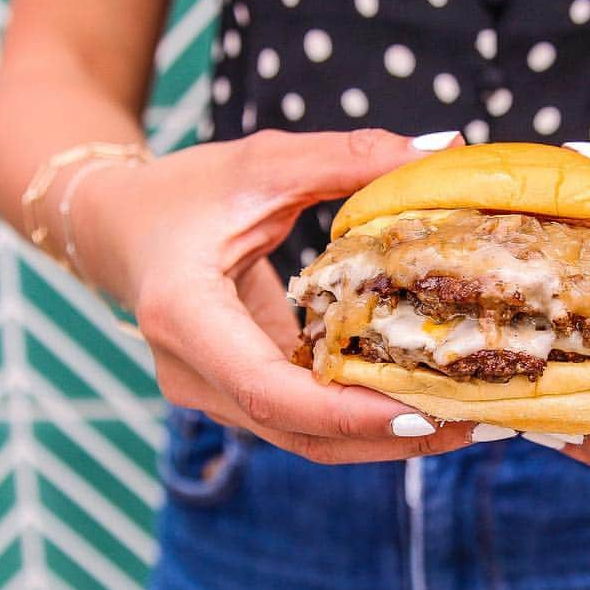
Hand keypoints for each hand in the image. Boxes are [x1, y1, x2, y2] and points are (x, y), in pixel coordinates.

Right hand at [73, 128, 475, 462]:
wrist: (118, 229)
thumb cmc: (182, 192)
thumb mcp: (261, 164)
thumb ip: (349, 158)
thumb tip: (444, 149)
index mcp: (184, 315)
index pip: (266, 390)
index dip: (346, 412)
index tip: (421, 414)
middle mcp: (193, 373)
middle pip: (297, 433)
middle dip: (386, 437)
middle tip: (471, 423)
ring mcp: (212, 394)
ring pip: (304, 440)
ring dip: (381, 439)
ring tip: (461, 421)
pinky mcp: (237, 395)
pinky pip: (303, 422)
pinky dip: (360, 419)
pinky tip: (417, 401)